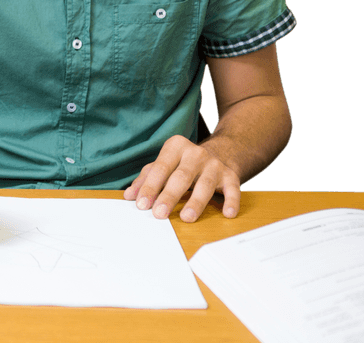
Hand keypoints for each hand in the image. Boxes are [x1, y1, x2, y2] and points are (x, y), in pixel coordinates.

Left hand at [123, 135, 239, 222]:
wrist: (220, 153)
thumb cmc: (184, 163)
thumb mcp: (164, 164)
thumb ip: (146, 178)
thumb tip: (130, 196)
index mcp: (175, 147)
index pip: (160, 168)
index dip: (150, 187)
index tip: (142, 204)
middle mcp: (196, 153)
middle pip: (181, 177)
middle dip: (169, 196)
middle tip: (159, 213)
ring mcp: (214, 164)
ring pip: (205, 184)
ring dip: (196, 202)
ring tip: (186, 217)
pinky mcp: (231, 175)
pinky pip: (233, 188)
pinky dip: (231, 201)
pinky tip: (227, 213)